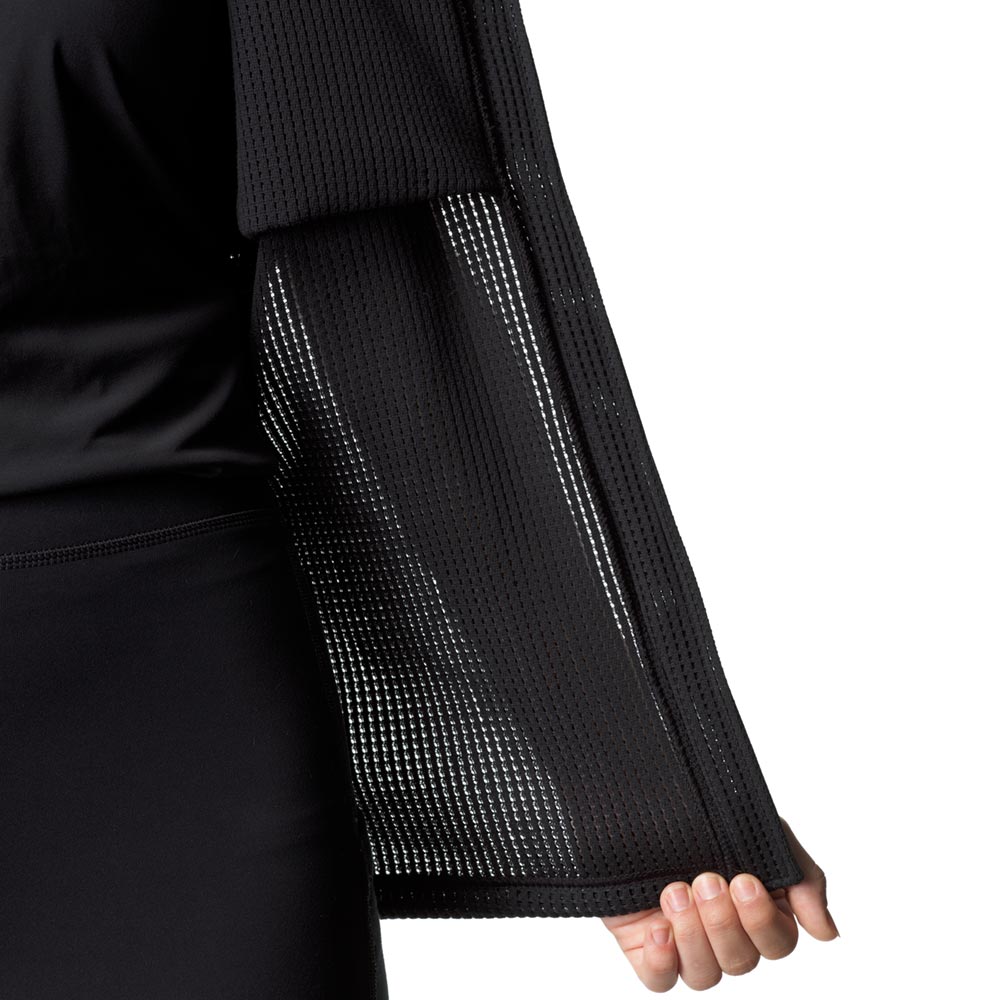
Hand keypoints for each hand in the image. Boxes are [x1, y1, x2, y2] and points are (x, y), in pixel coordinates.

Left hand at [601, 817, 836, 991]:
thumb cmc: (703, 811)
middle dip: (722, 922)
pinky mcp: (647, 946)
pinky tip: (657, 929)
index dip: (761, 920)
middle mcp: (724, 934)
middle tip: (705, 879)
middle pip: (741, 962)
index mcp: (757, 910)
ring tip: (674, 891)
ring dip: (692, 936)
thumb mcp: (758, 829)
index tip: (744, 880)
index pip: (777, 943)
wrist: (641, 796)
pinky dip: (661, 961)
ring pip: (704, 976)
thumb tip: (827, 932)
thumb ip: (800, 876)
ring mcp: (685, 944)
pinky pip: (659, 981)